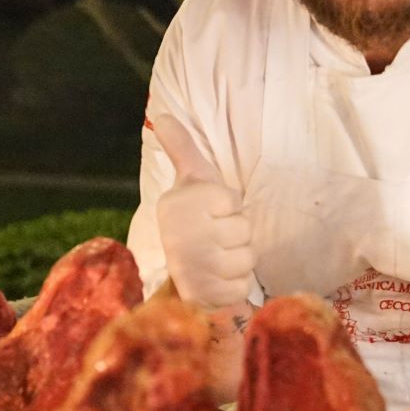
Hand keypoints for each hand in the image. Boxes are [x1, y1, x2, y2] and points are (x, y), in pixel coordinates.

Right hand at [150, 114, 255, 309]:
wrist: (184, 274)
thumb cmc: (195, 219)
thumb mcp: (191, 179)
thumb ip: (181, 146)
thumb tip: (162, 114)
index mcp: (175, 204)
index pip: (232, 200)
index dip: (228, 208)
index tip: (210, 214)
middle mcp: (178, 235)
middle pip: (243, 230)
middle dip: (237, 236)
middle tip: (216, 239)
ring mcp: (190, 268)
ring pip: (247, 258)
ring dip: (239, 261)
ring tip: (218, 259)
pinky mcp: (203, 296)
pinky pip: (242, 286)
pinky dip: (237, 285)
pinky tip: (218, 281)